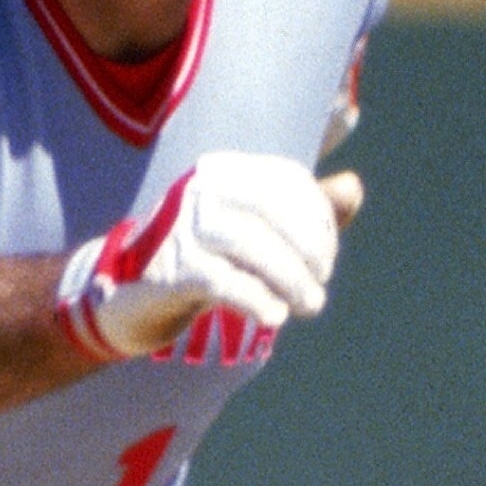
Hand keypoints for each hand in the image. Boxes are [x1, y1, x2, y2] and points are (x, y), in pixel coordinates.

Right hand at [57, 153, 363, 359]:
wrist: (131, 294)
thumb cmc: (206, 258)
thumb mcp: (257, 232)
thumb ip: (307, 212)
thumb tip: (354, 187)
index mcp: (226, 169)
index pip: (289, 183)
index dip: (320, 222)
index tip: (324, 262)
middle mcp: (201, 187)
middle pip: (273, 210)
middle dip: (309, 251)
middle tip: (319, 288)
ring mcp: (180, 226)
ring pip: (251, 245)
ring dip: (290, 279)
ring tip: (309, 306)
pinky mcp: (168, 268)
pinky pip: (222, 281)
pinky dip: (255, 299)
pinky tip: (274, 315)